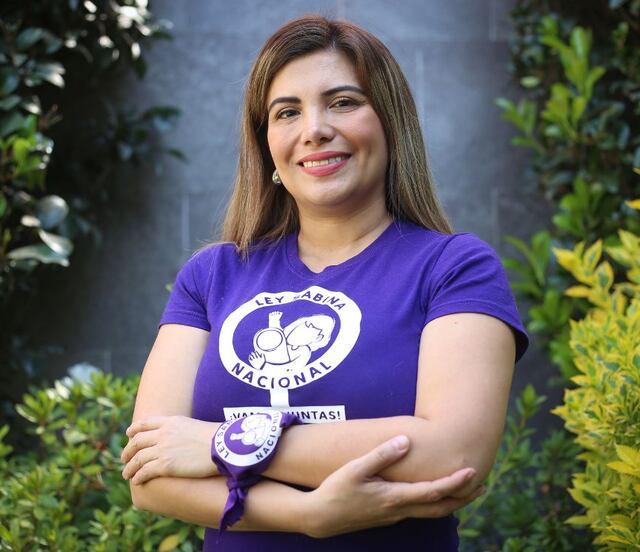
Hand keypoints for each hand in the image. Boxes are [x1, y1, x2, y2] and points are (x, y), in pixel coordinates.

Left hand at [120, 415, 220, 484]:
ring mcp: (163, 449)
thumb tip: (180, 438)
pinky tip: (137, 481)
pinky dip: (138, 477)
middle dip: (128, 451)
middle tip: (124, 458)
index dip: (134, 429)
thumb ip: (181, 430)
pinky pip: (145, 471)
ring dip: (129, 467)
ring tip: (126, 474)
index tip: (129, 434)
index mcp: (170, 422)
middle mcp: (163, 434)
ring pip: (137, 458)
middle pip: (137, 441)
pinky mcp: (166, 465)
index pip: (145, 423)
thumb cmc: (215, 438)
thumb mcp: (194, 426)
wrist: (221, 446)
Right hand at [304, 435, 484, 538]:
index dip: (455, 482)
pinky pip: (419, 511)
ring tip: (465, 491)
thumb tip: (406, 441)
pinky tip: (433, 494)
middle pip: (440, 507)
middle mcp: (399, 510)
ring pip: (430, 512)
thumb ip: (381, 455)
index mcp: (394, 497)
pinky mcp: (387, 516)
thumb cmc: (335, 490)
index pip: (434, 491)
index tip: (473, 472)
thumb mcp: (355, 469)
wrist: (320, 518)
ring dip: (451, 502)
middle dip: (463, 498)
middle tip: (482, 486)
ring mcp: (393, 516)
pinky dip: (434, 503)